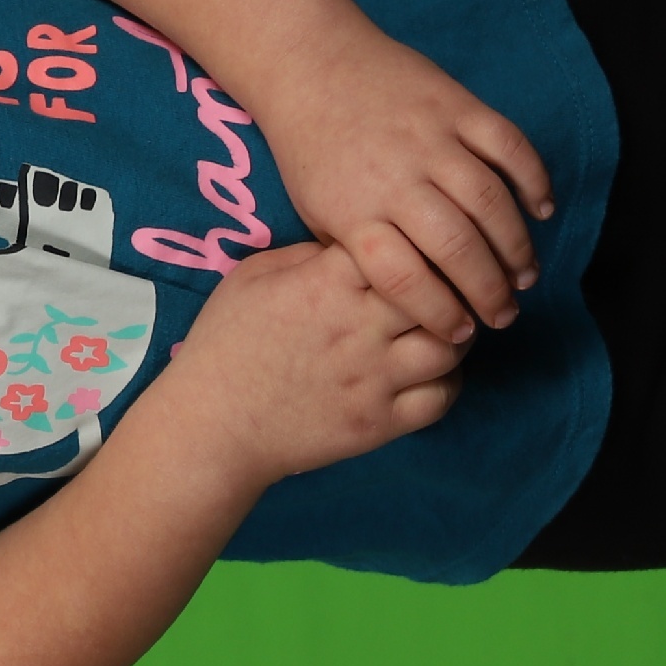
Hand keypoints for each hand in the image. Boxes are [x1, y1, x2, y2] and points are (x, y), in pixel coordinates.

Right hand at [152, 239, 469, 488]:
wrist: (212, 426)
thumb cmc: (223, 345)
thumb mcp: (252, 276)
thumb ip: (307, 254)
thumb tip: (354, 245)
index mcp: (326, 284)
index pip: (398, 242)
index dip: (409, 240)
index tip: (405, 245)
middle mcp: (359, 328)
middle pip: (438, 291)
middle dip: (445, 284)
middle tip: (441, 286)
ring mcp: (374, 379)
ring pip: (451, 346)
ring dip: (454, 333)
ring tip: (443, 328)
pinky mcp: (380, 423)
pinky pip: (441, 398)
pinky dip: (448, 381)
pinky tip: (432, 371)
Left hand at [257, 31, 552, 342]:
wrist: (311, 64)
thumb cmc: (313, 149)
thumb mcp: (315, 212)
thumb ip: (357, 253)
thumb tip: (410, 301)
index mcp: (352, 211)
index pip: (405, 279)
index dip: (440, 314)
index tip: (460, 334)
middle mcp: (395, 176)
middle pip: (456, 246)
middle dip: (489, 291)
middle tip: (503, 316)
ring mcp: (429, 137)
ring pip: (490, 201)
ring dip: (516, 246)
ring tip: (524, 276)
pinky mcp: (456, 104)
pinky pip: (509, 145)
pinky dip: (533, 179)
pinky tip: (541, 210)